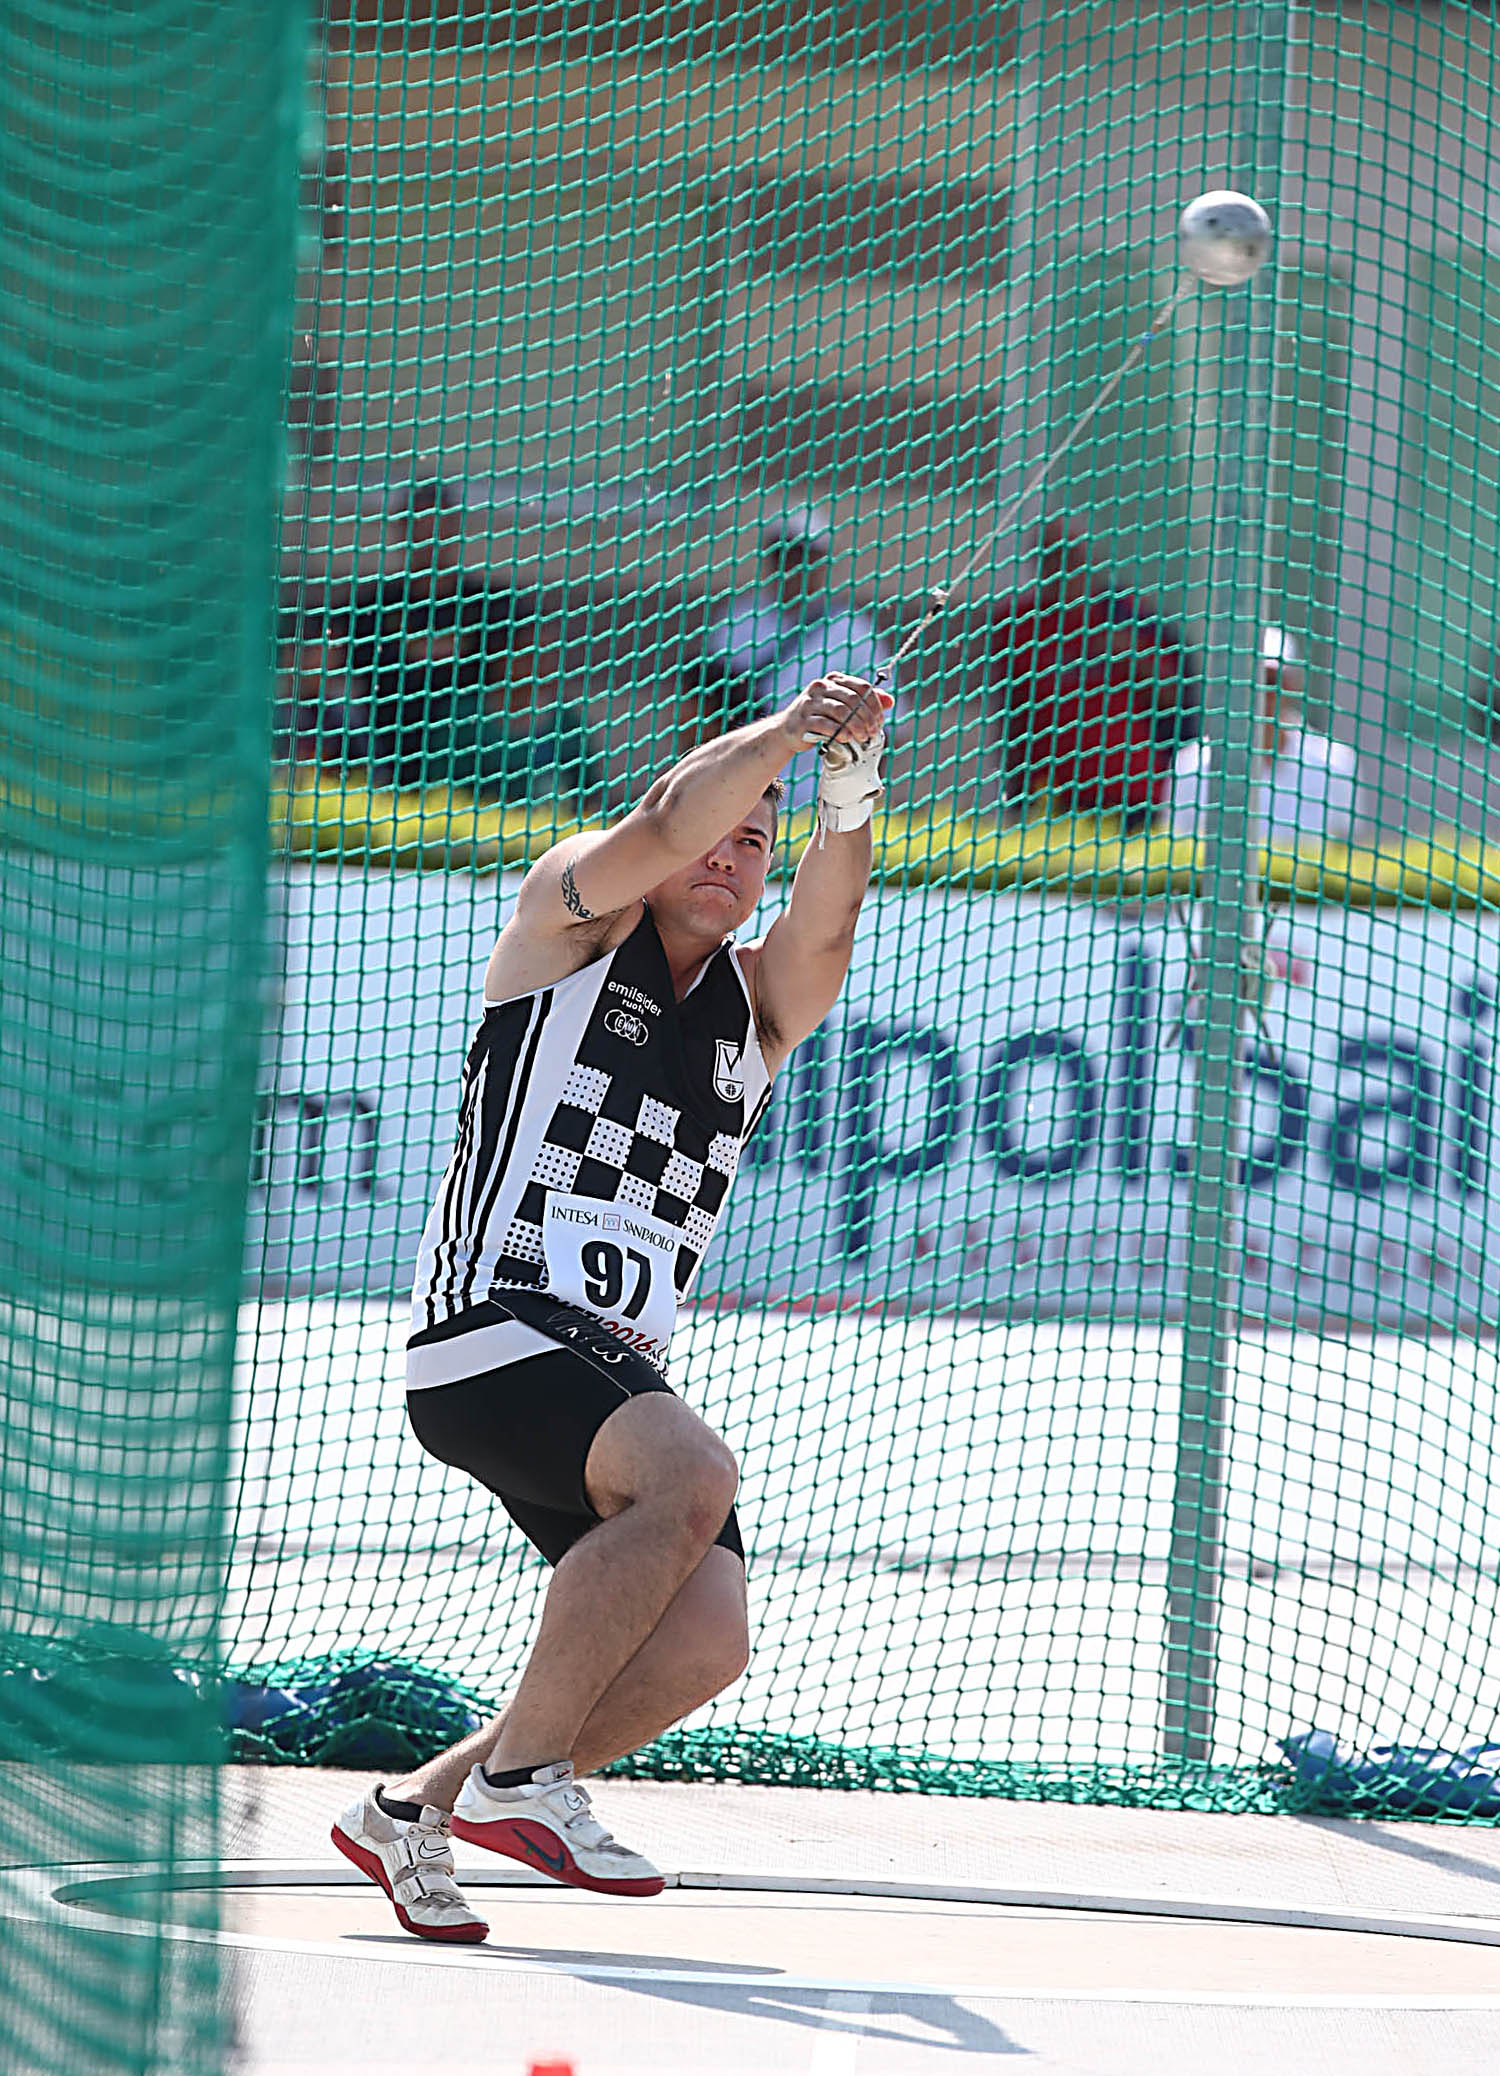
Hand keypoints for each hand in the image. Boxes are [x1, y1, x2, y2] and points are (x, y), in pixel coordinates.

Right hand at [778, 672, 892, 754]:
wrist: (788, 730)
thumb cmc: (820, 717)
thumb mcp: (842, 705)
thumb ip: (865, 702)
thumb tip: (890, 700)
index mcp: (834, 680)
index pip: (862, 687)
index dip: (875, 704)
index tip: (880, 720)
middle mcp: (821, 687)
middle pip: (853, 700)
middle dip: (867, 718)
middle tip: (872, 732)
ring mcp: (810, 702)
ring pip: (841, 712)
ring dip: (856, 726)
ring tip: (862, 738)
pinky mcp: (803, 720)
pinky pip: (826, 725)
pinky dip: (839, 732)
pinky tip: (846, 739)